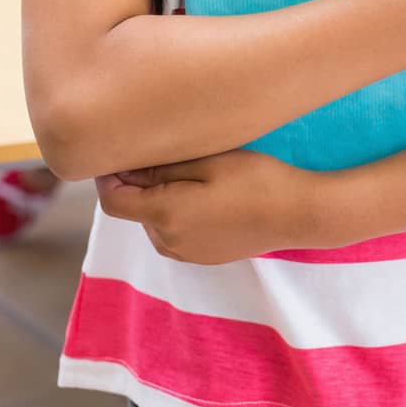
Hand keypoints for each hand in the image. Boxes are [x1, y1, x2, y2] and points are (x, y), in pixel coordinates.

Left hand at [95, 150, 333, 265]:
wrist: (297, 214)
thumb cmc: (255, 179)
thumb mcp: (207, 162)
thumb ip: (160, 168)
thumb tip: (123, 167)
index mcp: (164, 216)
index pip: (113, 201)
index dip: (109, 175)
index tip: (119, 149)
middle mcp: (168, 242)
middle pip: (134, 209)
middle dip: (139, 182)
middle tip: (165, 150)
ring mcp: (186, 254)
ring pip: (154, 220)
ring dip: (159, 197)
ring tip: (191, 171)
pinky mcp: (203, 257)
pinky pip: (175, 232)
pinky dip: (177, 211)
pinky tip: (206, 193)